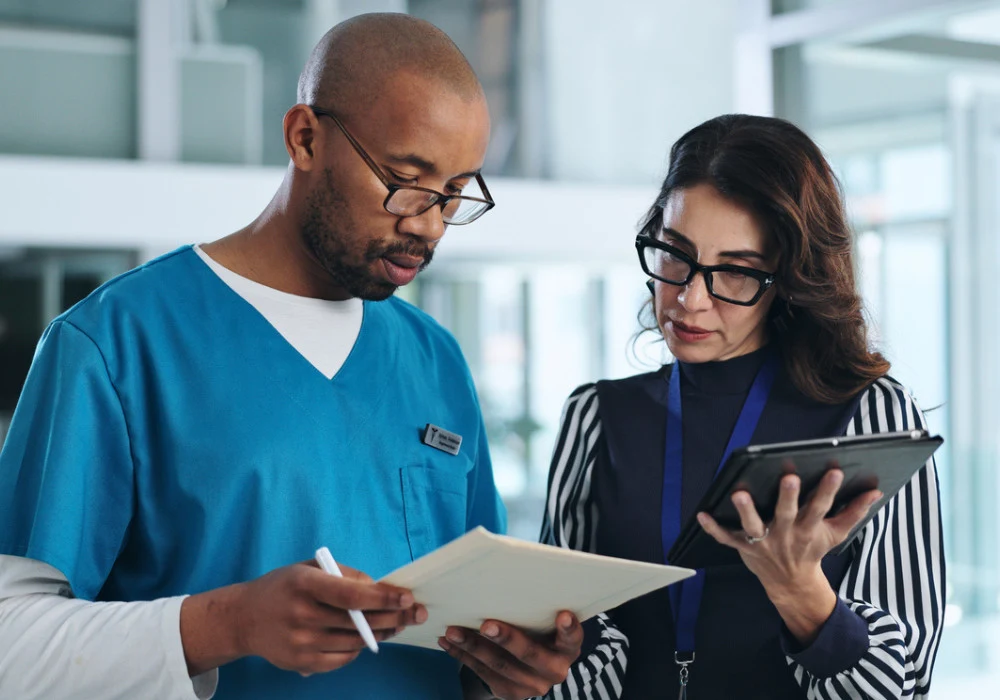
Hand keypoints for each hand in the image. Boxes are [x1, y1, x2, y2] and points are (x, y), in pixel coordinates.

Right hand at [181, 561, 425, 676]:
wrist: (243, 618)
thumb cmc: (284, 587)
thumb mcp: (309, 568)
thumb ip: (344, 575)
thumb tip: (378, 588)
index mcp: (305, 584)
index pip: (351, 594)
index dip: (382, 597)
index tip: (405, 597)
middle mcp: (302, 614)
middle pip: (358, 621)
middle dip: (393, 617)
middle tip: (415, 612)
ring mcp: (301, 642)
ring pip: (354, 642)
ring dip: (381, 633)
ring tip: (397, 624)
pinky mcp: (301, 662)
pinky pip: (341, 659)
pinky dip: (358, 649)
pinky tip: (366, 638)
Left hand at [438, 611, 582, 699]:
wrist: (535, 666)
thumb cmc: (538, 629)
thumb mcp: (545, 621)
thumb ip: (537, 608)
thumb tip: (514, 574)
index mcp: (568, 648)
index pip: (572, 637)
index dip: (568, 628)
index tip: (563, 615)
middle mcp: (554, 670)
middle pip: (529, 654)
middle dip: (506, 639)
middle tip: (486, 625)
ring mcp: (533, 685)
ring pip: (500, 665)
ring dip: (473, 647)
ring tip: (453, 631)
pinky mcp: (511, 693)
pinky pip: (483, 674)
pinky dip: (463, 657)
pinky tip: (448, 643)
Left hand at [697, 468, 881, 642]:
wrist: (791, 582)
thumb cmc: (812, 549)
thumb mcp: (836, 533)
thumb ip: (854, 511)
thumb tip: (876, 490)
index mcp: (809, 529)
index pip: (822, 507)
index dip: (829, 490)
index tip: (835, 470)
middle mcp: (785, 534)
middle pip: (787, 514)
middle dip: (788, 497)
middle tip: (789, 478)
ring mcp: (763, 542)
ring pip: (753, 526)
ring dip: (745, 511)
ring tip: (738, 493)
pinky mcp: (743, 547)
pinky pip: (725, 538)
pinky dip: (713, 528)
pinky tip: (701, 513)